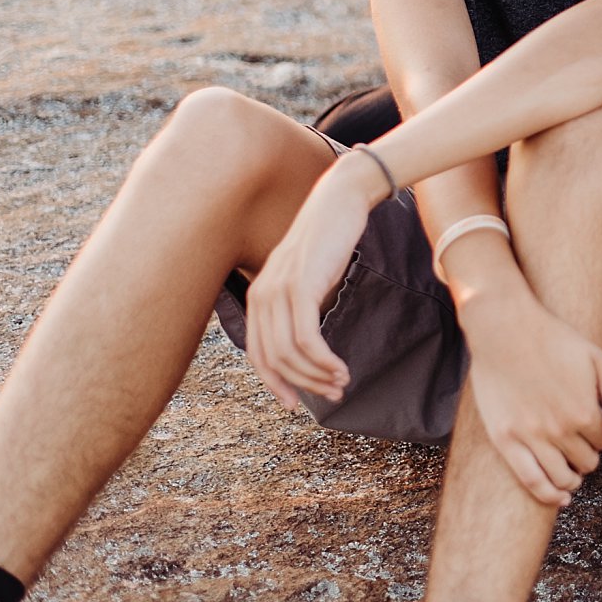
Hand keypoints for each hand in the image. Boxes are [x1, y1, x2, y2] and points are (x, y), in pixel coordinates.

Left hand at [245, 151, 385, 407]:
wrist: (340, 200)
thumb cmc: (329, 239)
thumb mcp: (309, 276)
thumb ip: (300, 304)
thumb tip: (309, 343)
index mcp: (259, 297)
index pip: (259, 354)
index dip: (277, 383)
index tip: (298, 402)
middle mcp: (262, 296)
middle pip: (275, 359)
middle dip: (303, 384)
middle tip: (333, 393)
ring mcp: (279, 291)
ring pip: (291, 353)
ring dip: (318, 375)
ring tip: (342, 381)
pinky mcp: (301, 287)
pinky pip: (307, 339)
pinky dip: (323, 361)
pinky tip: (341, 367)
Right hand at [459, 286, 601, 506]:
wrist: (505, 329)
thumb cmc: (554, 340)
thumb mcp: (598, 361)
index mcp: (585, 411)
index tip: (592, 423)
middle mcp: (560, 430)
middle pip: (586, 461)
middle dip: (588, 454)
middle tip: (580, 442)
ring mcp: (531, 437)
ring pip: (562, 478)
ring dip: (573, 478)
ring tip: (573, 474)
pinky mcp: (505, 440)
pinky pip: (531, 481)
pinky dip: (548, 496)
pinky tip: (559, 498)